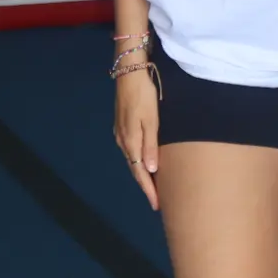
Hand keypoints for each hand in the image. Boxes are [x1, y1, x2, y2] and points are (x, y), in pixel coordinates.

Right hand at [113, 68, 160, 209]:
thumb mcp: (151, 120)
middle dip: (145, 186)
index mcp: (130, 142)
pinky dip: (137, 160)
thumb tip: (149, 171)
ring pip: (131, 159)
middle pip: (134, 169)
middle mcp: (122, 141)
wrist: (129, 73)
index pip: (140, 173)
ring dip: (141, 174)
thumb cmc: (144, 95)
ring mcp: (120, 133)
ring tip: (153, 186)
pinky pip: (130, 150)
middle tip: (156, 201)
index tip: (157, 205)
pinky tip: (144, 162)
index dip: (148, 190)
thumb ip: (151, 145)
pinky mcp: (121, 125)